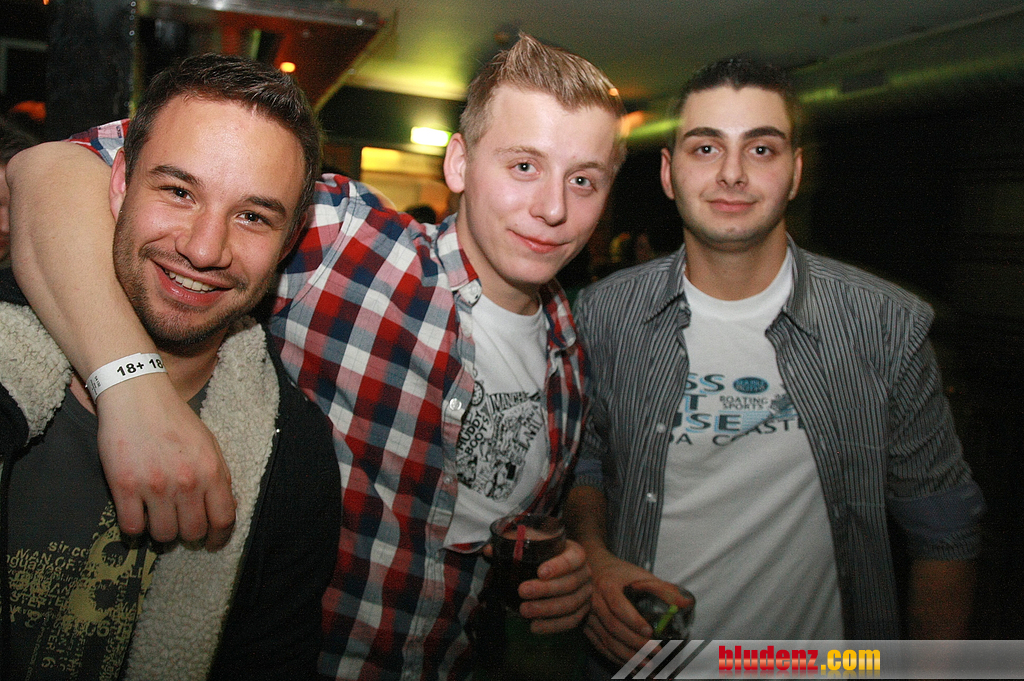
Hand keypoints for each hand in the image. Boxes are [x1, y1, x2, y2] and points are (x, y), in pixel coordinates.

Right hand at [95, 373, 235, 548]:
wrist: (137, 396)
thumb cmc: (174, 420)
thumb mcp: (209, 444)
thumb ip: (219, 476)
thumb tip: (226, 508)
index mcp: (211, 470)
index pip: (223, 519)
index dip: (219, 538)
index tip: (212, 543)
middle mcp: (186, 482)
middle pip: (193, 532)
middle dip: (189, 535)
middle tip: (181, 528)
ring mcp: (154, 486)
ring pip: (163, 535)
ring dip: (162, 533)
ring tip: (158, 519)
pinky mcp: (124, 486)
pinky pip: (132, 527)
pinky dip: (135, 529)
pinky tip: (137, 517)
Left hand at [517, 539, 592, 633]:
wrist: (562, 572)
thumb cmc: (545, 555)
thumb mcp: (533, 545)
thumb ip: (512, 544)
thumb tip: (488, 550)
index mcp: (575, 553)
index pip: (574, 559)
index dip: (559, 566)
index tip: (540, 572)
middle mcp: (585, 573)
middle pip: (570, 584)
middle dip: (546, 590)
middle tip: (522, 591)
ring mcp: (586, 594)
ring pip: (571, 604)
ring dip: (547, 610)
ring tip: (524, 611)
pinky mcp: (582, 612)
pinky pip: (571, 621)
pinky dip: (553, 626)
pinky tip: (534, 627)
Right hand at [584, 551, 688, 664]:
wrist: (596, 571)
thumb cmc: (622, 574)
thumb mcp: (641, 575)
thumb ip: (662, 589)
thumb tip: (685, 602)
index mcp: (607, 586)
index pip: (618, 606)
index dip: (633, 621)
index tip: (650, 632)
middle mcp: (594, 602)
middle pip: (613, 627)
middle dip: (635, 643)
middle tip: (656, 652)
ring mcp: (589, 617)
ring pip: (607, 641)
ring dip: (627, 656)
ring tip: (648, 666)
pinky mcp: (588, 629)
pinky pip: (601, 647)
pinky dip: (617, 659)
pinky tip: (633, 668)